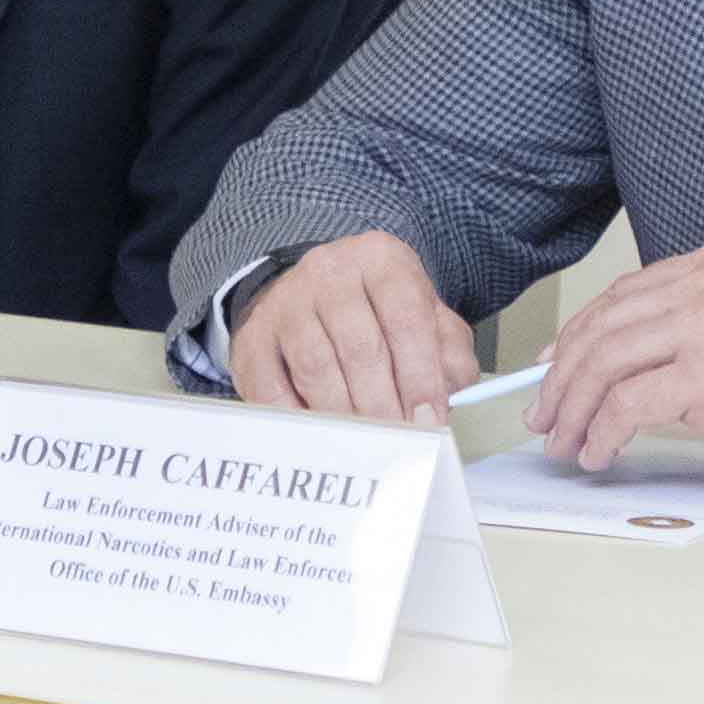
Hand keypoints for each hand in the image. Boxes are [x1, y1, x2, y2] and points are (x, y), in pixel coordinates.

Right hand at [228, 231, 471, 422]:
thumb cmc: (376, 313)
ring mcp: (286, 303)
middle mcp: (329, 272)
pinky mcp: (253, 338)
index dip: (421, 375)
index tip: (431, 418)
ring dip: (346, 415)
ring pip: (318, 369)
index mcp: (381, 259)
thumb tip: (450, 395)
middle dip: (386, 404)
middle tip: (401, 441)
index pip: (406, 317)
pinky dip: (300, 420)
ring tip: (368, 444)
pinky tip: (322, 436)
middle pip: (361, 348)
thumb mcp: (425, 317)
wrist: (309, 295)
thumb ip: (448, 353)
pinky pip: (273, 389)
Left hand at [537, 240, 703, 482]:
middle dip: (562, 376)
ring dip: (573, 408)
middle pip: (604, 326)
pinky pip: (627, 405)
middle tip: (546, 412)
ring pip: (604, 363)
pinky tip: (601, 452)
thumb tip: (644, 363)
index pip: (625, 294)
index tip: (556, 366)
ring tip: (565, 441)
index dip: (579, 334)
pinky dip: (602, 433)